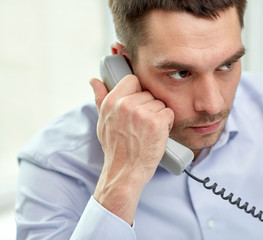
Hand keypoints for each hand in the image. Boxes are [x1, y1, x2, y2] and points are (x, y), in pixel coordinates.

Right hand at [89, 75, 173, 223]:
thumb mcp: (103, 122)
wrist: (125, 173)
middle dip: (148, 107)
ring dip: (158, 116)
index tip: (138, 104)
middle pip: (148, 93)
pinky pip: (168, 112)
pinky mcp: (156, 122)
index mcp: (111, 102)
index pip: (132, 80)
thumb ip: (100, 99)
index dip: (137, 92)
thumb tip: (94, 80)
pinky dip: (167, 124)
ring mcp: (141, 113)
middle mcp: (125, 105)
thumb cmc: (115, 149)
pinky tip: (157, 134)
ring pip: (159, 103)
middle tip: (142, 126)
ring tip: (148, 131)